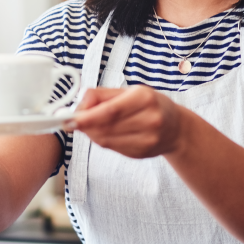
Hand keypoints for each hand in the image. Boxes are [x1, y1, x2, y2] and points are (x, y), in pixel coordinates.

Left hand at [68, 86, 184, 158]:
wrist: (175, 128)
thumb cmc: (151, 104)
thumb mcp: (130, 91)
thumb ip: (102, 96)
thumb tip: (77, 105)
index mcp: (145, 98)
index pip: (110, 111)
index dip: (86, 117)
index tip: (68, 118)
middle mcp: (149, 119)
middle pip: (106, 126)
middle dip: (84, 125)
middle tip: (70, 121)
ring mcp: (147, 139)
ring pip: (106, 139)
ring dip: (90, 133)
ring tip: (88, 125)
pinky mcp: (141, 153)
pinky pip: (112, 148)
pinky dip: (101, 140)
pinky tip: (102, 133)